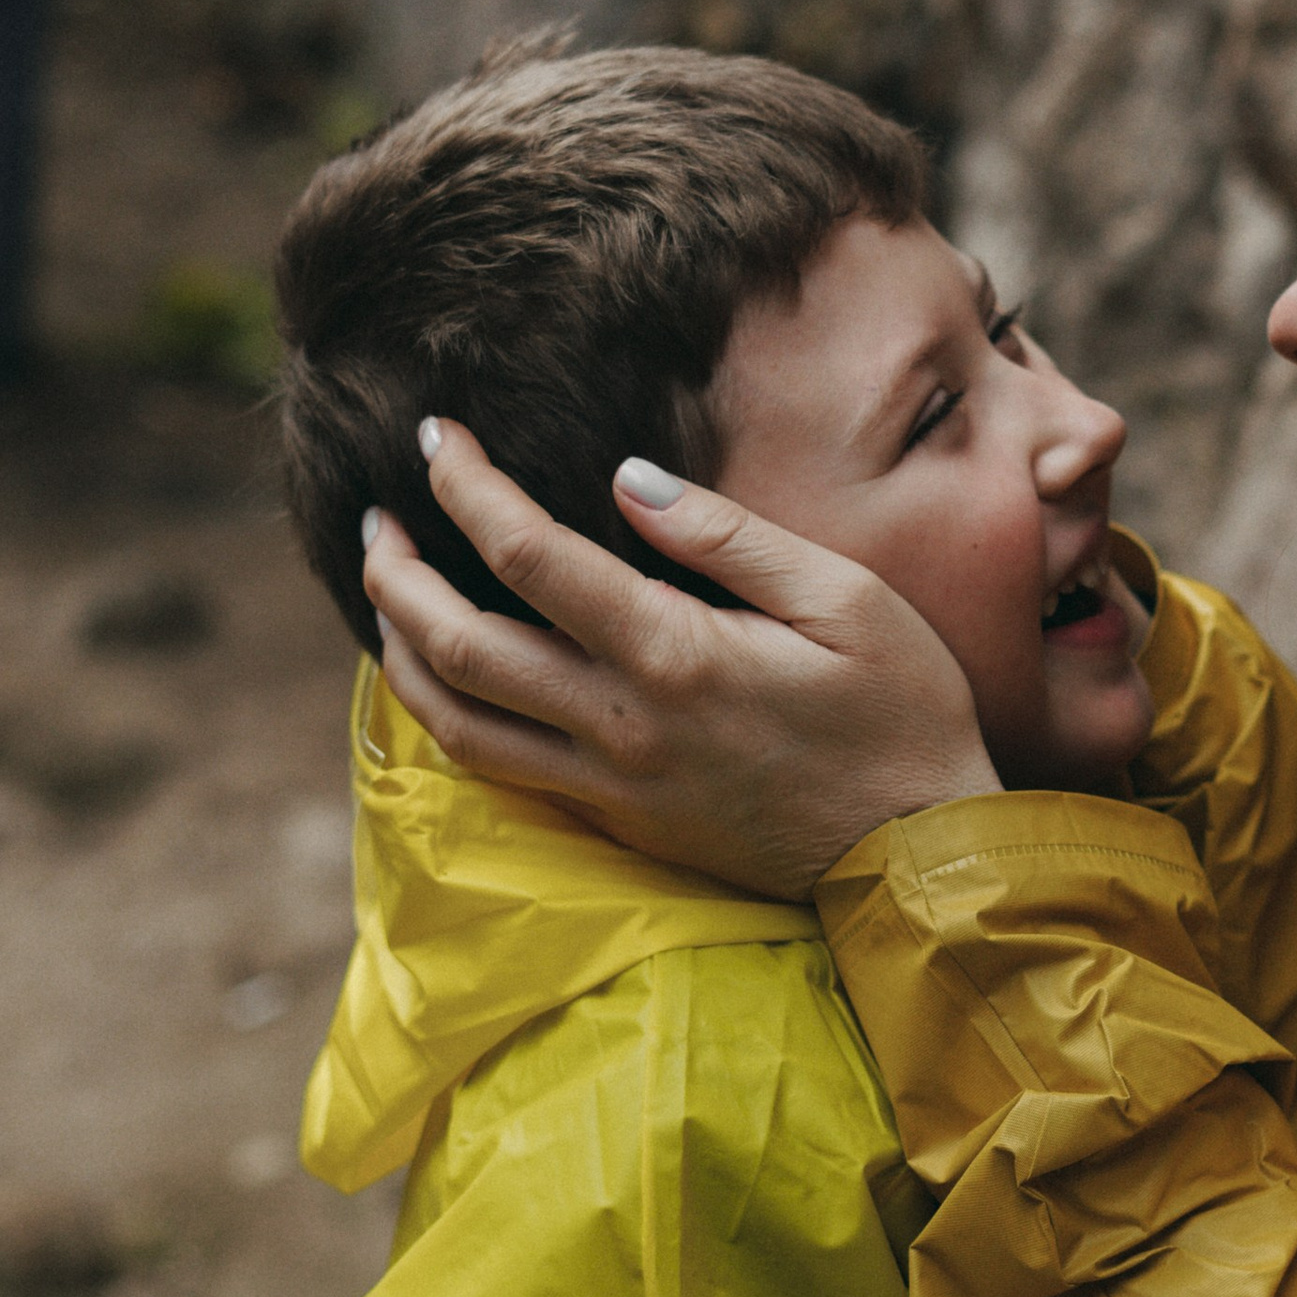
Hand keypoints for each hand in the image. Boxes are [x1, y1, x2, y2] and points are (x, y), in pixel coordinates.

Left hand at [360, 421, 998, 896]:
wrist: (919, 858)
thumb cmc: (905, 714)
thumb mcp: (848, 598)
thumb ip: (730, 538)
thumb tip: (627, 483)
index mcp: (677, 656)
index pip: (529, 557)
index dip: (465, 489)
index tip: (432, 438)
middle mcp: (624, 728)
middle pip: (459, 647)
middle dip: (395, 574)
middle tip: (377, 518)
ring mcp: (613, 788)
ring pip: (458, 724)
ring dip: (402, 653)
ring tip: (387, 593)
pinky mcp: (621, 825)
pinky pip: (502, 767)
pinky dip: (451, 713)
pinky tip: (448, 673)